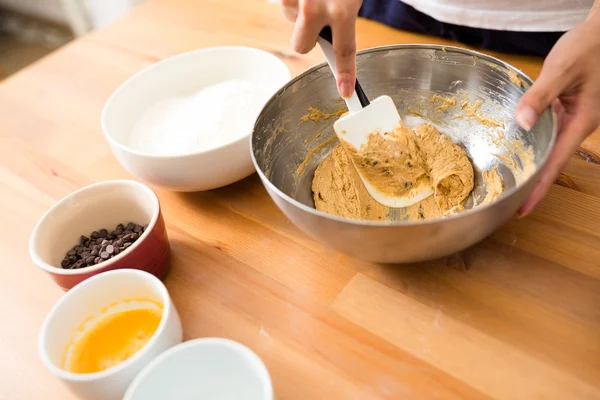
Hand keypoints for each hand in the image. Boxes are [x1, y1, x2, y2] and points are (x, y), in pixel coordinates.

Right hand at [281, 0, 361, 97]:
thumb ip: (344, 15)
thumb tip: (337, 34)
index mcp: (341, 11)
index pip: (343, 52)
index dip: (345, 73)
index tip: (346, 91)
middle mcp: (315, 10)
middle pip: (301, 47)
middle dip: (308, 37)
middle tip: (318, 21)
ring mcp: (297, 2)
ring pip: (291, 21)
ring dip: (301, 12)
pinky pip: (286, 5)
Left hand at [515, 11, 599, 216]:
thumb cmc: (588, 46)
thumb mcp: (561, 70)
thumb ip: (539, 96)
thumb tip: (521, 123)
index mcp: (582, 122)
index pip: (556, 163)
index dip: (539, 188)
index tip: (524, 208)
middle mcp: (579, 125)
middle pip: (553, 161)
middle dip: (534, 182)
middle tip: (511, 202)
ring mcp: (574, 119)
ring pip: (550, 148)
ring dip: (533, 164)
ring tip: (511, 182)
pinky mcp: (567, 110)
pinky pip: (549, 132)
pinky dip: (534, 142)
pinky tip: (518, 148)